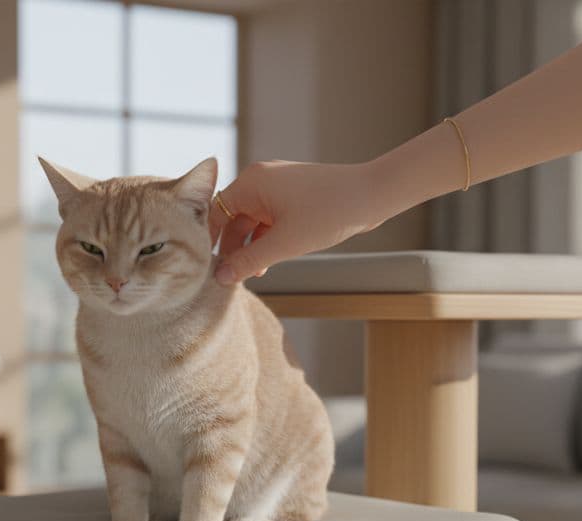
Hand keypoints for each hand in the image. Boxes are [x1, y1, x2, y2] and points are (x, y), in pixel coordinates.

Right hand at [208, 161, 390, 284]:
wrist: (373, 195)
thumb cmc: (330, 212)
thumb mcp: (285, 243)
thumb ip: (249, 261)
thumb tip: (222, 278)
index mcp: (252, 182)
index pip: (216, 213)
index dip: (210, 241)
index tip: (207, 268)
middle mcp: (260, 180)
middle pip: (233, 219)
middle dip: (233, 248)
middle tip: (231, 278)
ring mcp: (278, 187)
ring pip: (252, 222)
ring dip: (251, 248)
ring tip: (253, 275)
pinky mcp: (293, 196)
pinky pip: (269, 220)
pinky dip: (267, 240)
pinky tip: (269, 263)